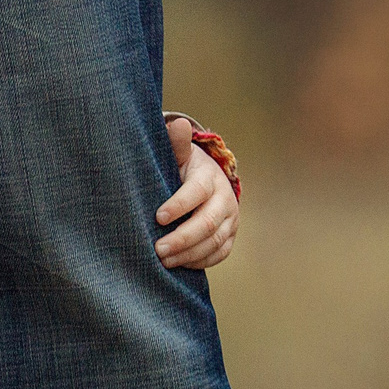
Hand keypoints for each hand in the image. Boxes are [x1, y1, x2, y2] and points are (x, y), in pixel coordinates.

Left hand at [154, 115, 239, 269]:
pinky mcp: (230, 236)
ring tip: (163, 261)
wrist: (206, 183)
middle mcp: (225, 199)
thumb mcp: (179, 155)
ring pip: (213, 241)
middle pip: (207, 223)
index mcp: (209, 178)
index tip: (157, 217)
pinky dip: (200, 261)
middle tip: (158, 249)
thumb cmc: (183, 170)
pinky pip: (219, 253)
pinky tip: (179, 264)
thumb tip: (177, 123)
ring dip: (188, 254)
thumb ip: (177, 144)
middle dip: (182, 238)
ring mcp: (230, 219)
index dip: (178, 205)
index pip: (196, 192)